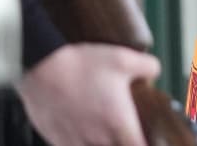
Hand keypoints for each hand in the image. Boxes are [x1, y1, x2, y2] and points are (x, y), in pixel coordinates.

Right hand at [17, 43, 159, 145]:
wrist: (41, 68)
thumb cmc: (83, 65)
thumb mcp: (125, 58)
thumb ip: (149, 67)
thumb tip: (154, 74)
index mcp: (118, 124)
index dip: (146, 144)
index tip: (146, 137)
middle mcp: (97, 139)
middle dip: (123, 142)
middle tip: (124, 131)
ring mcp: (74, 142)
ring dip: (101, 142)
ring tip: (103, 130)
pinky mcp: (55, 140)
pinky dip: (80, 141)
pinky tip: (82, 128)